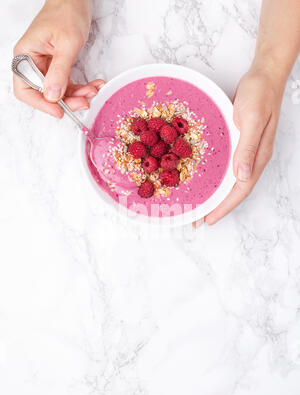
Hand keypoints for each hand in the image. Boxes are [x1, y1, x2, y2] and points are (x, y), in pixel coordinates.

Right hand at [13, 0, 104, 117]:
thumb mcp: (66, 44)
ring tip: (93, 91)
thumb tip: (52, 96)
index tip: (59, 111)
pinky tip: (94, 85)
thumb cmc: (66, 12)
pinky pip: (68, 84)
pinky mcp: (58, 67)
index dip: (41, 104)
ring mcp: (46, 66)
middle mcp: (33, 63)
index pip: (26, 89)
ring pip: (59, 92)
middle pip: (44, 94)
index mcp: (26, 56)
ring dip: (77, 95)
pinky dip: (81, 87)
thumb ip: (59, 71)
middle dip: (66, 101)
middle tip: (84, 102)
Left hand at [194, 68, 284, 226]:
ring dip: (216, 195)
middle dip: (217, 206)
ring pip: (230, 181)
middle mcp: (253, 158)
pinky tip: (205, 179)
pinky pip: (227, 166)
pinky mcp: (240, 142)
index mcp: (258, 156)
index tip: (208, 219)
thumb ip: (248, 148)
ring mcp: (247, 151)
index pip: (241, 190)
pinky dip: (216, 177)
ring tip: (199, 205)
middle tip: (198, 219)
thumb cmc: (260, 93)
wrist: (264, 74)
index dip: (224, 207)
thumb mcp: (252, 119)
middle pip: (234, 190)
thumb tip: (243, 176)